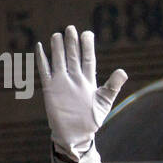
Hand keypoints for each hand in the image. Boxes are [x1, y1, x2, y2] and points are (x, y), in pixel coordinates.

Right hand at [36, 26, 127, 159]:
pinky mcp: (50, 89)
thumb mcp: (104, 102)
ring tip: (57, 34)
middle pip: (73, 56)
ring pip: (59, 61)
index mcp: (88, 80)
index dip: (87, 46)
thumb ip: (113, 86)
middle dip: (72, 43)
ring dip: (58, 48)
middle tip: (71, 28)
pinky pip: (45, 71)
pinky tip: (39, 47)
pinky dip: (42, 60)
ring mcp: (62, 82)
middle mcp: (74, 78)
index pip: (88, 59)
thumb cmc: (91, 120)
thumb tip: (123, 71)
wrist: (76, 134)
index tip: (88, 34)